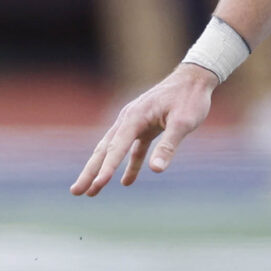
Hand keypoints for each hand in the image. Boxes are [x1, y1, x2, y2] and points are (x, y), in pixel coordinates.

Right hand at [70, 66, 217, 195]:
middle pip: (104, 150)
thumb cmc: (190, 98)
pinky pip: (132, 149)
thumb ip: (168, 146)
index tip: (98, 185)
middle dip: (90, 172)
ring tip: (91, 192)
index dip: (107, 168)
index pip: (117, 147)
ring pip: (113, 150)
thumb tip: (156, 170)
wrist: (195, 78)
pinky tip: (126, 182)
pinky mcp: (144, 127)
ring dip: (102, 170)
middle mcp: (129, 119)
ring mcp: (134, 123)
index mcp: (135, 117)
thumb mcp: (183, 123)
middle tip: (76, 192)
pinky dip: (128, 165)